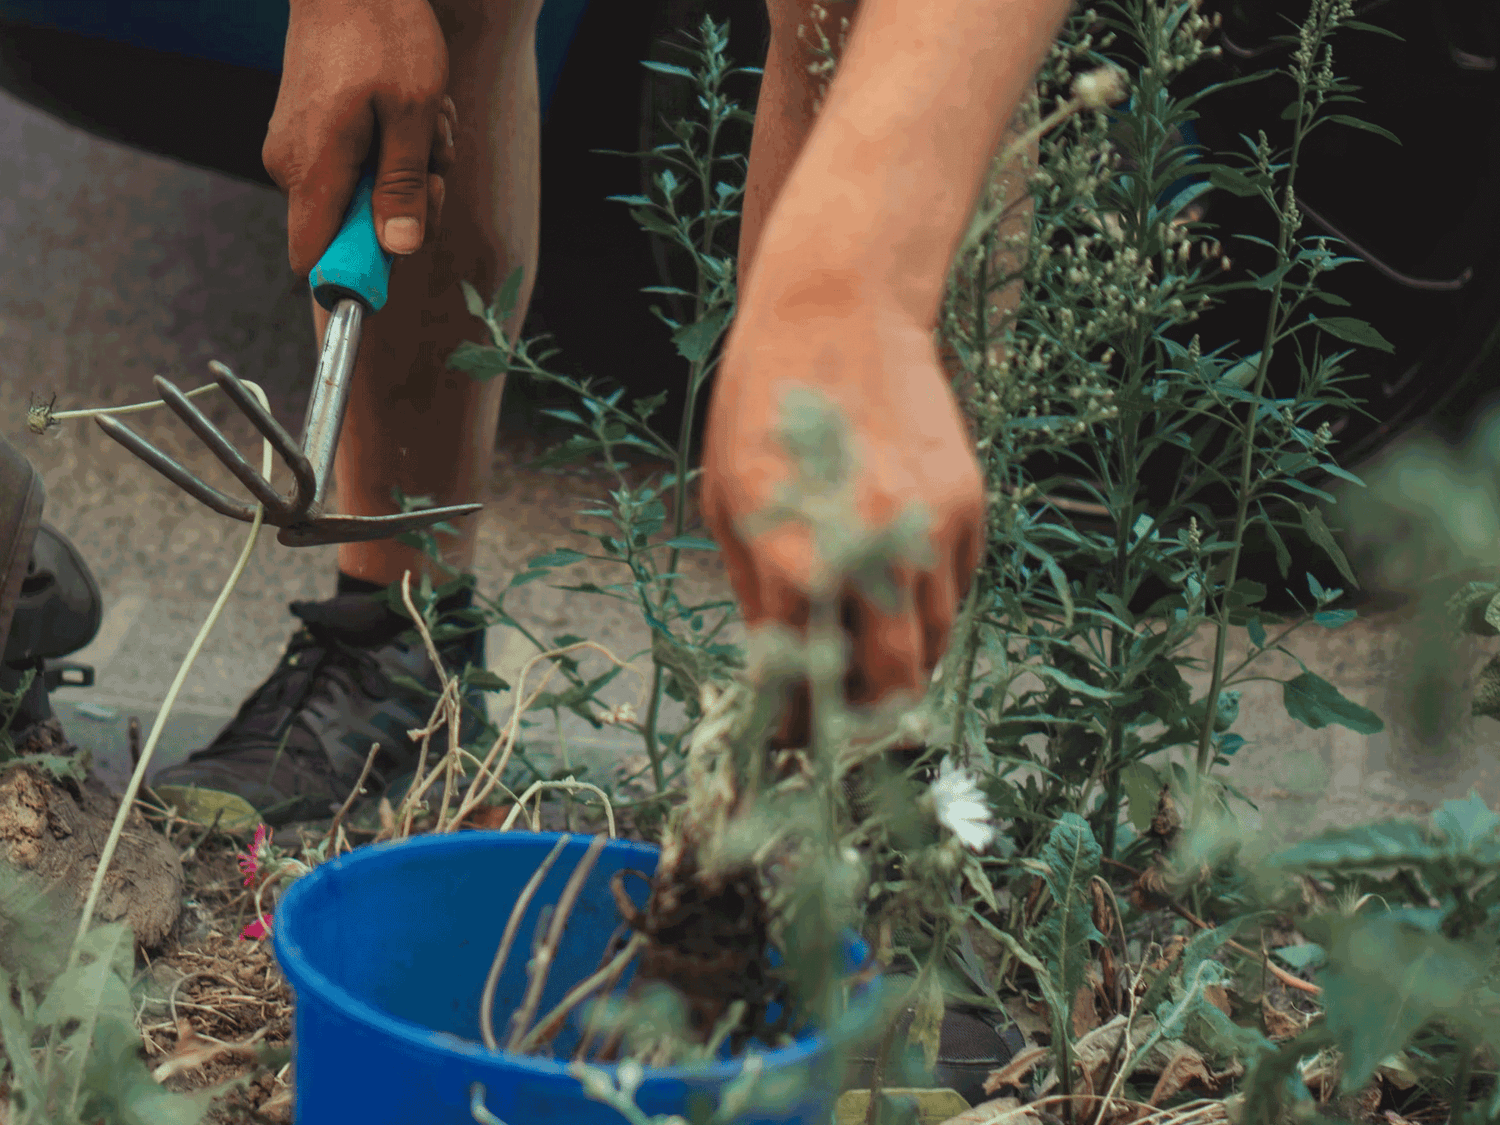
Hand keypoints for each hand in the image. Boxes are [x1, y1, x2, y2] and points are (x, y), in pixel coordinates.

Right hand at [262, 0, 454, 274]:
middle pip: (353, 232)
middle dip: (406, 207)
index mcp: (312, 169)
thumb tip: (400, 250)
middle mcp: (292, 166)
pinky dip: (395, 147)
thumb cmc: (384, 32)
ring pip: (365, 196)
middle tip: (433, 162)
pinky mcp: (311, 132)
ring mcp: (298, 148)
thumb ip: (403, 187)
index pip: (314, 260)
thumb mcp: (412, 113)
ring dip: (410, 170)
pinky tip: (410, 110)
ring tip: (424, 119)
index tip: (402, 250)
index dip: (358, 272)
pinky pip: (359, 165)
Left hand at [701, 285, 984, 744]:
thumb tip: (777, 669)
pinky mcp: (969, 507)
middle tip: (840, 715)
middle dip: (865, 714)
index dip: (797, 723)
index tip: (790, 735)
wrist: (841, 308)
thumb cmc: (764, 404)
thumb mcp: (729, 504)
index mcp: (800, 559)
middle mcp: (876, 554)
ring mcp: (933, 531)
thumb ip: (761, 596)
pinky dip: (928, 606)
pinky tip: (893, 583)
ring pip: (935, 642)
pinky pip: (959, 589)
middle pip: (894, 685)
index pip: (807, 681)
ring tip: (864, 648)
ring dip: (900, 662)